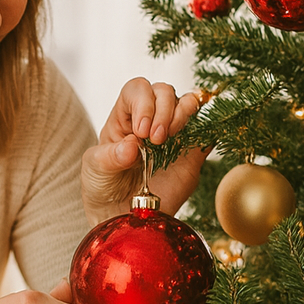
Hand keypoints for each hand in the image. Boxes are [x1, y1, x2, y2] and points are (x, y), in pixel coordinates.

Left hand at [81, 77, 206, 223]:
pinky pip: (207, 128)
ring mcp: (174, 132)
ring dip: (183, 113)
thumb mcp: (96, 169)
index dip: (142, 103)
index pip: (136, 90)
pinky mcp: (193, 150)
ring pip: (188, 102)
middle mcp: (151, 117)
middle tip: (156, 139)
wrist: (122, 213)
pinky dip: (207, 126)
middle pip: (163, 91)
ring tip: (170, 138)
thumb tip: (132, 146)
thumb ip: (109, 157)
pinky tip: (193, 141)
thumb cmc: (103, 185)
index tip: (141, 131)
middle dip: (163, 110)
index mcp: (124, 116)